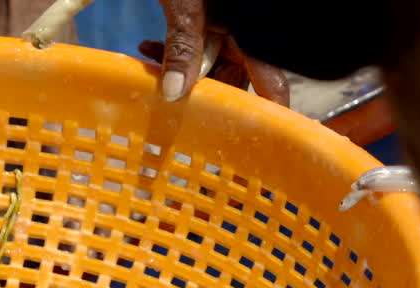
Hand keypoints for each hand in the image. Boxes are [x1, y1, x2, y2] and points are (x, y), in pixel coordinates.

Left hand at [142, 0, 288, 105]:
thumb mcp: (186, 5)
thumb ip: (183, 46)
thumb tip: (175, 95)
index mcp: (254, 31)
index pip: (272, 82)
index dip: (267, 114)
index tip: (259, 143)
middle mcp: (247, 32)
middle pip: (232, 77)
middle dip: (199, 87)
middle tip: (168, 92)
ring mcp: (228, 26)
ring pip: (208, 64)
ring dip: (177, 70)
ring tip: (147, 59)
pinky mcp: (208, 18)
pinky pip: (195, 46)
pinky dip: (172, 52)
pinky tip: (147, 48)